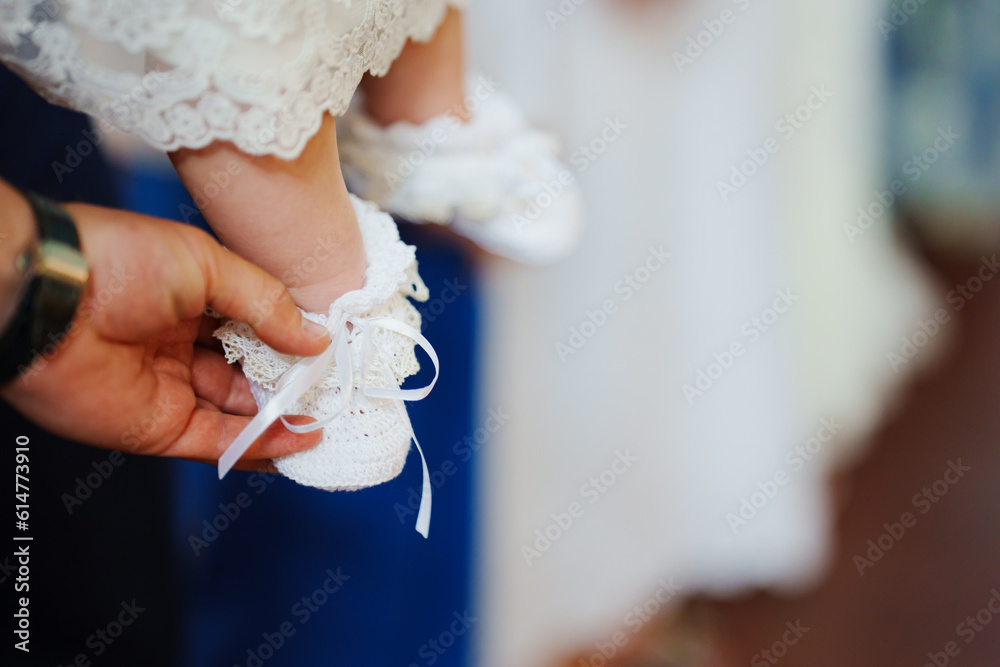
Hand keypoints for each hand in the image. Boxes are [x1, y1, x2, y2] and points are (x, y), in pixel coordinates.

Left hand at [1, 194, 332, 470]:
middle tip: (336, 390)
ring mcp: (170, 390)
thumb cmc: (120, 262)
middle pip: (248, 373)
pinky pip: (218, 441)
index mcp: (191, 301)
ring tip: (329, 419)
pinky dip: (259, 444)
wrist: (48, 300)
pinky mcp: (157, 429)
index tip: (332, 350)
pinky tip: (297, 439)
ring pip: (238, 412)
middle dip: (292, 382)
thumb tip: (318, 341)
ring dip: (283, 418)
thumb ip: (266, 304)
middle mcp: (181, 347)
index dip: (292, 338)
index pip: (254, 326)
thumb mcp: (209, 264)